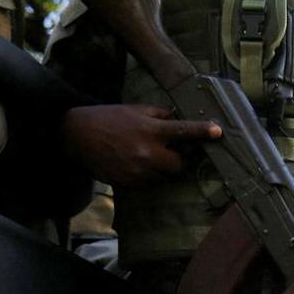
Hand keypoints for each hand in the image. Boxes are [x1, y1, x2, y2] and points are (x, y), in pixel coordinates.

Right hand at [61, 104, 219, 185]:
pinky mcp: (129, 183)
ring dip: (161, 167)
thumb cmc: (107, 118)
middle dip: (178, 158)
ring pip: (164, 176)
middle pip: (180, 165)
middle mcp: (147, 153)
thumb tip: (179, 119)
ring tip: (143, 153)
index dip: (203, 131)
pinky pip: (149, 183)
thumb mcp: (134, 109)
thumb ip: (160, 115)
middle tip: (168, 149)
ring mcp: (138, 171)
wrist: (75, 135)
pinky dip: (147, 174)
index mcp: (150, 131)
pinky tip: (133, 162)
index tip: (218, 131)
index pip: (183, 131)